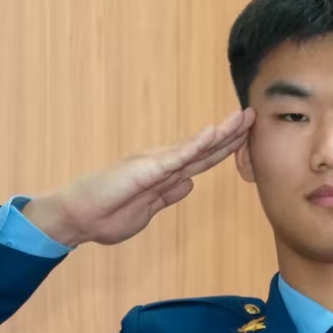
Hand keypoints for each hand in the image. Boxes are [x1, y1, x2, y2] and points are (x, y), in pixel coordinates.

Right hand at [21, 108, 253, 247]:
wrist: (79, 218)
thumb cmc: (108, 214)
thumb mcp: (148, 209)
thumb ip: (168, 194)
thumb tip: (189, 184)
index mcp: (165, 174)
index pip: (202, 159)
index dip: (225, 148)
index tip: (246, 136)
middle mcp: (162, 163)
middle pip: (204, 148)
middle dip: (231, 134)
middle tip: (254, 115)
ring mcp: (154, 164)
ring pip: (194, 147)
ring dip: (220, 133)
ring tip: (241, 117)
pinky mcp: (144, 171)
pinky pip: (174, 157)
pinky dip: (194, 145)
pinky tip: (212, 134)